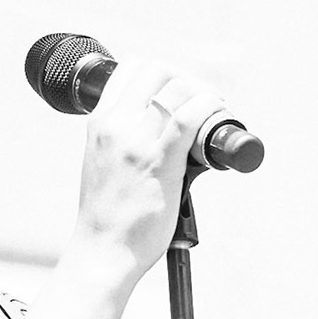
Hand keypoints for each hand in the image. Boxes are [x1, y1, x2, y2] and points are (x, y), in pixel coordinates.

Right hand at [73, 60, 229, 280]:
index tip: (179, 90)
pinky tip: (217, 118)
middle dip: (187, 78)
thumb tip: (165, 131)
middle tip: (202, 101)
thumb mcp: (104, 162)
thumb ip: (125, 140)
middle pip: (158, 70)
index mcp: (100, 122)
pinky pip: (190, 117)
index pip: (132, 67)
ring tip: (214, 113)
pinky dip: (210, 109)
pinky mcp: (159, 161)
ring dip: (204, 94)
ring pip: (178, 88)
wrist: (102, 251)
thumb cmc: (108, 215)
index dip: (163, 71)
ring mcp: (136, 141)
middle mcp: (115, 125)